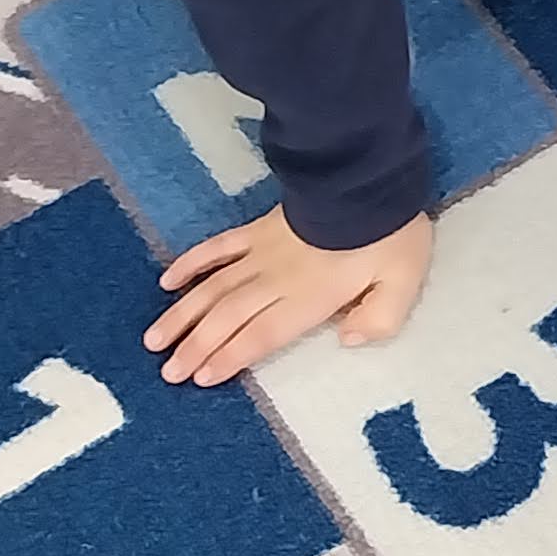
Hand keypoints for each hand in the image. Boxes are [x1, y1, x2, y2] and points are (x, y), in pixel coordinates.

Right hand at [144, 207, 433, 385]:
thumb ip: (378, 319)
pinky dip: (190, 263)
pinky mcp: (258, 228)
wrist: (368, 177)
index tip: (199, 378)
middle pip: (228, 318)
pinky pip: (217, 247)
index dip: (230, 357)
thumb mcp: (403, 282)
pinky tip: (167, 281)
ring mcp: (262, 252)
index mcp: (309, 298)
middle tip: (166, 372)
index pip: (261, 335)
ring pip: (213, 288)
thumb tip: (346, 340)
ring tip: (154, 340)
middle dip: (195, 347)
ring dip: (182, 315)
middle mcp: (276, 280)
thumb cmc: (389, 233)